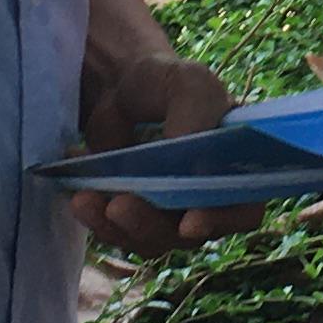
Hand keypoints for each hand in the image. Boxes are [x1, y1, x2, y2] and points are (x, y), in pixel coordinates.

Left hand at [65, 50, 256, 255]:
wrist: (123, 88)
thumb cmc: (166, 83)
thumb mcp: (186, 83)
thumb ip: (195, 111)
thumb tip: (187, 149)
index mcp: (236, 168)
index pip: (244, 209)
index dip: (221, 219)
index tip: (189, 222)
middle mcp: (209, 199)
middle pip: (189, 234)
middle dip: (151, 224)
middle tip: (119, 205)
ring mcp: (172, 213)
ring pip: (151, 239)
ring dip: (118, 226)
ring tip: (86, 198)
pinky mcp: (136, 216)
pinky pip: (120, 232)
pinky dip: (98, 219)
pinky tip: (79, 195)